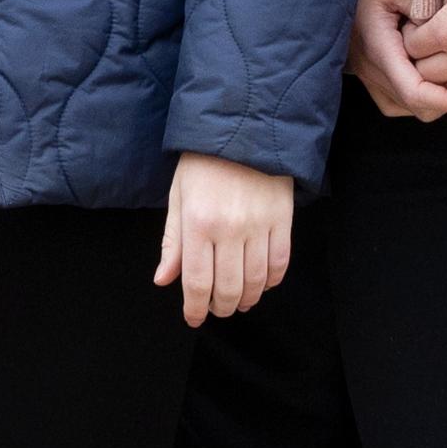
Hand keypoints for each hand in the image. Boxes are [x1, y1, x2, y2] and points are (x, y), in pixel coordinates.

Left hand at [153, 151, 294, 325]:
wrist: (243, 128)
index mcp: (198, 223)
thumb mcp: (178, 197)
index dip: (194, 308)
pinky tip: (261, 284)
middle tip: (216, 309)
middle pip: (228, 288)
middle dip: (221, 307)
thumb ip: (172, 242)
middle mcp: (229, 228)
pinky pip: (280, 263)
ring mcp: (259, 226)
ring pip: (255, 281)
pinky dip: (271, 281)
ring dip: (246, 299)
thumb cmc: (203, 163)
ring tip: (238, 301)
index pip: (196, 281)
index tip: (193, 318)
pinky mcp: (283, 220)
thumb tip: (163, 280)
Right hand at [350, 0, 446, 119]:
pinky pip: (394, 103)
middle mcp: (372, 69)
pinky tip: (427, 84)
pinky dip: (414, 102)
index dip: (446, 101)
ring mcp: (368, 75)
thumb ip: (424, 8)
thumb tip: (445, 35)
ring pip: (406, 108)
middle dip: (446, 102)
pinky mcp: (368, 75)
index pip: (414, 91)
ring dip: (431, 101)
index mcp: (380, 49)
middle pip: (415, 106)